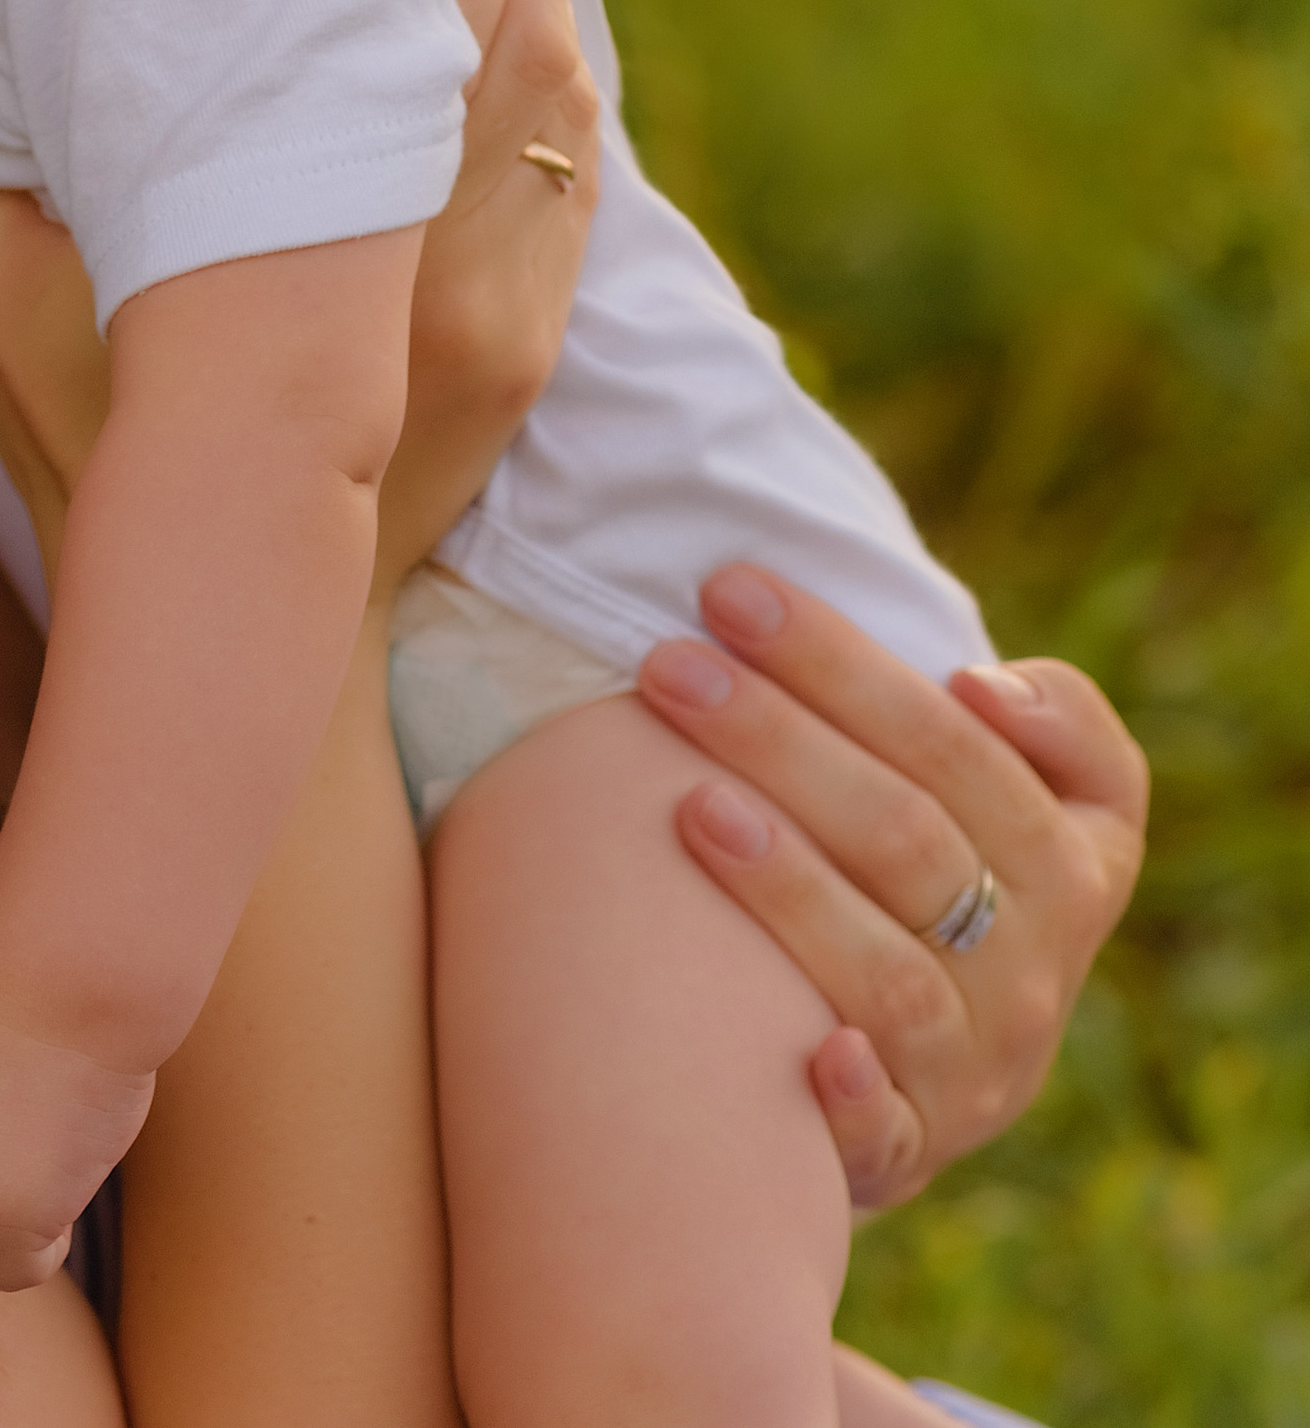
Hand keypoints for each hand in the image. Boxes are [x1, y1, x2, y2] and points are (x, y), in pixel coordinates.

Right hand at [0, 0, 600, 608]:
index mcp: (325, 253)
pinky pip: (573, 181)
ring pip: (558, 107)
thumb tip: (9, 15)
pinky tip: (514, 31)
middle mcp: (442, 277)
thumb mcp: (1, 305)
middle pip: (515, 46)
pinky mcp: (533, 346)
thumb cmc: (94, 453)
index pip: (409, 37)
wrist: (226, 611)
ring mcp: (508, 316)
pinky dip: (552, 91)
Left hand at [640, 564, 1148, 1207]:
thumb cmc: (963, 866)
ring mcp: (975, 1067)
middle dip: (777, 736)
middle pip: (905, 839)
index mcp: (1075, 864)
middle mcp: (1035, 971)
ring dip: (786, 887)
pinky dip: (850, 1098)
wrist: (947, 1058)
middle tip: (663, 664)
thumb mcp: (1054, 797)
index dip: (842, 662)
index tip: (730, 590)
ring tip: (685, 804)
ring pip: (886, 973)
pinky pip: (887, 1133)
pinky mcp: (913, 1149)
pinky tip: (801, 1050)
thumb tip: (983, 688)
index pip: (957, 744)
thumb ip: (1058, 725)